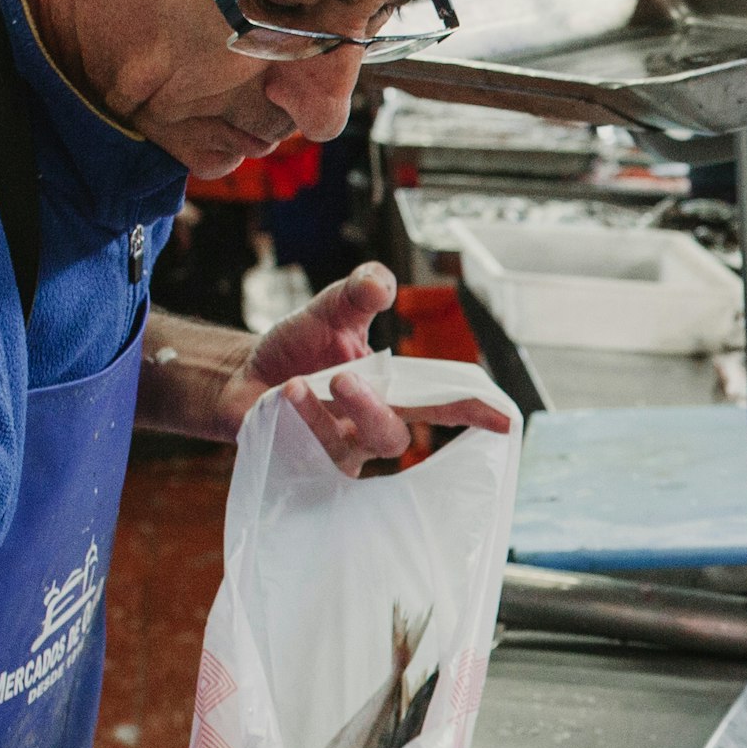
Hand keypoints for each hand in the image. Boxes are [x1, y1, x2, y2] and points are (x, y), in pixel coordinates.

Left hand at [232, 262, 511, 476]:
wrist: (242, 376)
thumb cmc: (298, 349)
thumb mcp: (329, 309)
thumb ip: (357, 291)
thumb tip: (380, 283)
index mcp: (393, 388)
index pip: (442, 399)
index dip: (475, 410)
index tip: (504, 420)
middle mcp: (374, 423)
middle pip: (400, 432)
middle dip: (380, 408)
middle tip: (347, 377)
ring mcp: (344, 448)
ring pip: (357, 446)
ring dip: (336, 412)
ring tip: (306, 382)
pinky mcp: (309, 464)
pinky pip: (318, 451)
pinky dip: (302, 418)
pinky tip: (286, 393)